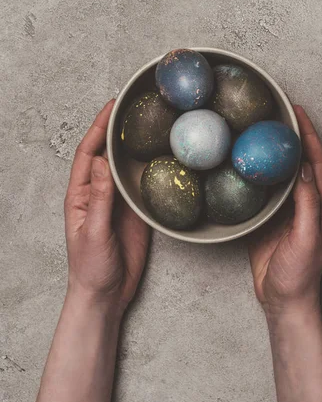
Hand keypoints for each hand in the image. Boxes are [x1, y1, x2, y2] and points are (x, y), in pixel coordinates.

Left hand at [64, 100, 149, 313]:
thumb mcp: (92, 231)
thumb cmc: (90, 267)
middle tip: (133, 107)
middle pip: (107, 154)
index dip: (97, 128)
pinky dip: (149, 169)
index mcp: (80, 194)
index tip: (111, 107)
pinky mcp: (135, 213)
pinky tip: (161, 157)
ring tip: (149, 125)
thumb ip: (99, 198)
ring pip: (126, 167)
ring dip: (134, 146)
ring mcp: (118, 202)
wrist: (106, 294)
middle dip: (116, 129)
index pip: (88, 154)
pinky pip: (142, 186)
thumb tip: (101, 162)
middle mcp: (99, 193)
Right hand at [248, 105, 321, 316]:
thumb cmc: (299, 275)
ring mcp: (286, 211)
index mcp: (321, 206)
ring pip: (281, 173)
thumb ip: (308, 205)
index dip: (309, 137)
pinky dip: (258, 173)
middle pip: (300, 161)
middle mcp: (305, 204)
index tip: (297, 114)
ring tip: (260, 130)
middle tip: (278, 113)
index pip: (316, 163)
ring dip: (274, 151)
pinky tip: (246, 163)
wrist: (283, 301)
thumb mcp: (307, 238)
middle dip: (292, 136)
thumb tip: (303, 169)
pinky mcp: (268, 219)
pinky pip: (264, 190)